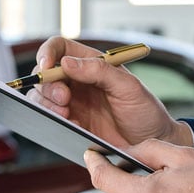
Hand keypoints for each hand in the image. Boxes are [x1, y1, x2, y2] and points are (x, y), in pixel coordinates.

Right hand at [28, 36, 191, 146]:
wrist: (152, 144)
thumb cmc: (145, 112)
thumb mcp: (128, 87)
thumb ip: (99, 71)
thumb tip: (67, 63)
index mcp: (91, 64)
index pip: (60, 48)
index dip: (47, 53)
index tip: (46, 66)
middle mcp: (77, 81)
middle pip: (45, 74)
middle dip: (48, 86)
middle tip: (65, 100)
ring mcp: (72, 103)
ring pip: (41, 96)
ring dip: (46, 104)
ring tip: (66, 115)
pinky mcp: (70, 123)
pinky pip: (48, 118)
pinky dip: (52, 121)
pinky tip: (73, 126)